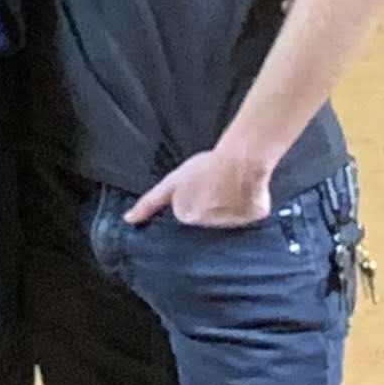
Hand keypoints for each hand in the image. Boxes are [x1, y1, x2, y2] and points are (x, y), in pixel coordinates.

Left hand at [127, 148, 273, 228]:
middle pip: (207, 215)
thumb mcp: (172, 182)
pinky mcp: (254, 216)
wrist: (239, 159)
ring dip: (231, 202)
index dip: (194, 197)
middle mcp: (209, 224)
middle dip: (210, 202)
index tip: (201, 187)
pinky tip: (249, 188)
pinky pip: (252, 211)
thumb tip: (129, 220)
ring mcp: (234, 222)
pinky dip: (252, 201)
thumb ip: (150, 203)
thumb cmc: (206, 166)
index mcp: (188, 216)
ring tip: (232, 183)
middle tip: (215, 184)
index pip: (188, 212)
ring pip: (230, 214)